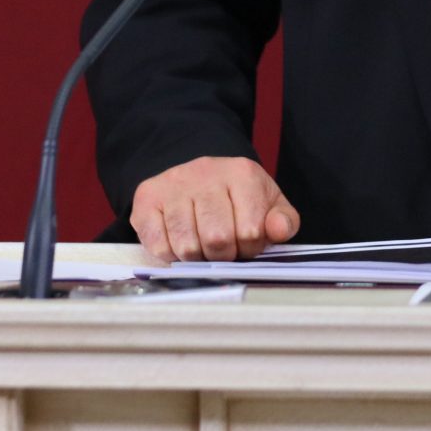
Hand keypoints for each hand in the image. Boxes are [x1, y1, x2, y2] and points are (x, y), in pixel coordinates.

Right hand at [130, 157, 299, 262]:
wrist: (197, 176)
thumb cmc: (237, 198)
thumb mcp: (268, 205)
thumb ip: (283, 221)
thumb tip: (278, 231)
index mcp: (242, 174)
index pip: (250, 231)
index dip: (249, 249)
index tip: (246, 245)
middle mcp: (205, 172)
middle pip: (216, 239)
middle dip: (223, 256)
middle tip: (223, 251)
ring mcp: (173, 184)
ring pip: (186, 246)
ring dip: (196, 258)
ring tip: (202, 247)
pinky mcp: (147, 198)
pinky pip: (158, 245)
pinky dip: (170, 255)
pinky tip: (179, 243)